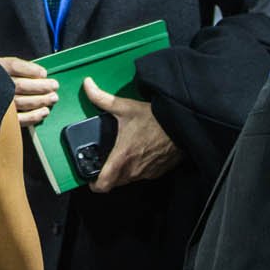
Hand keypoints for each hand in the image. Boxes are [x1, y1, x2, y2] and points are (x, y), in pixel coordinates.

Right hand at [0, 56, 58, 126]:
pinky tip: (44, 112)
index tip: (44, 73)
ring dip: (41, 100)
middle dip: (42, 86)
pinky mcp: (2, 119)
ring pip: (23, 102)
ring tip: (52, 98)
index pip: (14, 66)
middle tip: (54, 86)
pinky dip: (34, 116)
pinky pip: (19, 119)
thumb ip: (13, 68)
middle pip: (22, 85)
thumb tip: (38, 74)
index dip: (32, 70)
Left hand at [82, 77, 182, 192]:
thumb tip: (87, 85)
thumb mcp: (125, 107)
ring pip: (129, 179)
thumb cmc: (154, 118)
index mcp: (122, 157)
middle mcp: (134, 170)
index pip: (103, 185)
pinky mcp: (159, 171)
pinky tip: (141, 153)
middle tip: (105, 160)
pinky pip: (144, 175)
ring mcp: (147, 173)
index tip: (90, 176)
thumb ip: (102, 98)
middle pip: (114, 183)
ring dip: (124, 171)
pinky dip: (139, 168)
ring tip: (124, 153)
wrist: (182, 124)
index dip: (94, 184)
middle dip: (108, 174)